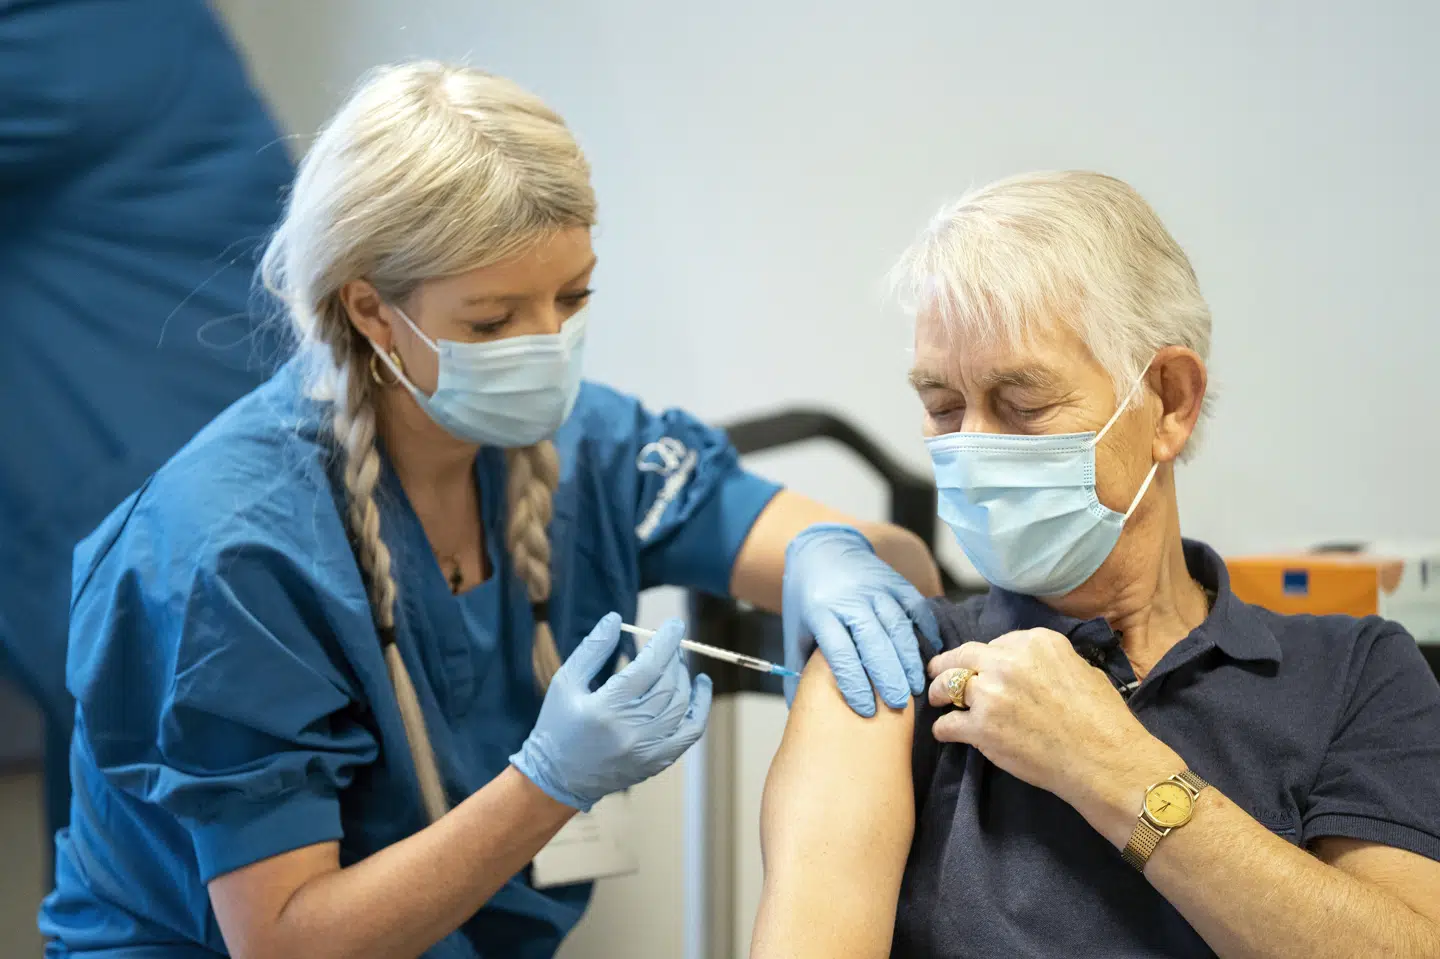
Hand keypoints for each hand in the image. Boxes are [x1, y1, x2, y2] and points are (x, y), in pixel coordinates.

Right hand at [510, 614, 711, 810]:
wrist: (557, 778)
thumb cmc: (558, 725)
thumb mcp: (566, 682)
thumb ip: (592, 649)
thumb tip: (616, 619)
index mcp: (605, 709)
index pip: (648, 668)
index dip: (665, 643)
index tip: (675, 625)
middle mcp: (630, 731)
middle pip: (668, 686)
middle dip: (674, 659)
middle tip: (671, 645)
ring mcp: (646, 751)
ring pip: (681, 707)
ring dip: (685, 679)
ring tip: (678, 664)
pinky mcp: (656, 763)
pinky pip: (690, 733)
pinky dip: (700, 708)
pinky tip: (700, 688)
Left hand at [783, 524, 940, 716]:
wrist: (821, 550)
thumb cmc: (807, 599)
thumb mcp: (795, 631)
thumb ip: (798, 669)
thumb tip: (800, 711)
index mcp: (821, 612)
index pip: (840, 653)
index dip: (855, 683)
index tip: (866, 710)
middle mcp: (850, 599)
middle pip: (873, 642)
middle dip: (888, 676)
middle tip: (898, 705)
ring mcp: (875, 588)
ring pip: (897, 626)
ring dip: (909, 659)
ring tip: (916, 686)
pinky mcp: (895, 581)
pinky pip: (915, 606)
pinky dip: (925, 630)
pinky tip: (930, 653)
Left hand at [926, 628, 1179, 817]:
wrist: (1104, 760)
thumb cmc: (1103, 720)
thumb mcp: (1081, 670)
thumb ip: (1049, 661)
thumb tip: (1032, 667)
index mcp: (1035, 642)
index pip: (996, 643)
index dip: (986, 658)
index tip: (982, 667)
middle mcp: (1008, 661)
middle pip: (963, 655)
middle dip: (947, 663)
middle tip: (936, 672)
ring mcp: (991, 693)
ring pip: (947, 684)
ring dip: (938, 692)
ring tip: (936, 700)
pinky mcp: (980, 727)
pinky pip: (947, 724)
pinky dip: (943, 729)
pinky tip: (945, 733)